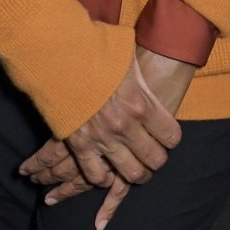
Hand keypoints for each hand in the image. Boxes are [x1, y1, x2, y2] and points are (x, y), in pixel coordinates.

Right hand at [19, 48, 193, 228]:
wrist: (58, 58)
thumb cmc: (95, 52)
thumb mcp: (127, 57)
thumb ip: (141, 72)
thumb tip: (153, 61)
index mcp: (141, 104)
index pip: (171, 137)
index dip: (170, 137)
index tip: (166, 134)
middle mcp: (125, 126)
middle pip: (155, 159)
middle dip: (157, 158)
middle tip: (153, 153)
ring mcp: (102, 138)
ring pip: (131, 173)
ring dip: (137, 173)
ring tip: (137, 169)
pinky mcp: (79, 145)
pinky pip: (96, 175)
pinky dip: (103, 177)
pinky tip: (107, 171)